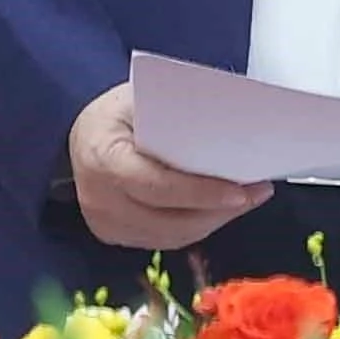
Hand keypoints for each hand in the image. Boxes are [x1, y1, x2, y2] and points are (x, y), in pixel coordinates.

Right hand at [68, 84, 272, 249]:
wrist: (81, 133)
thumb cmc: (117, 112)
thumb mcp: (140, 98)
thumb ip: (176, 115)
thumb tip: (231, 126)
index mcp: (104, 157)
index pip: (157, 186)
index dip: (200, 193)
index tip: (240, 192)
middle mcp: (99, 198)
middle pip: (169, 219)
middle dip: (219, 210)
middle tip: (258, 191)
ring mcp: (105, 223)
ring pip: (172, 235)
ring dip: (214, 221)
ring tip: (248, 199)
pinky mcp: (115, 235)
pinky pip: (164, 239)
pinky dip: (197, 226)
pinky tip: (220, 210)